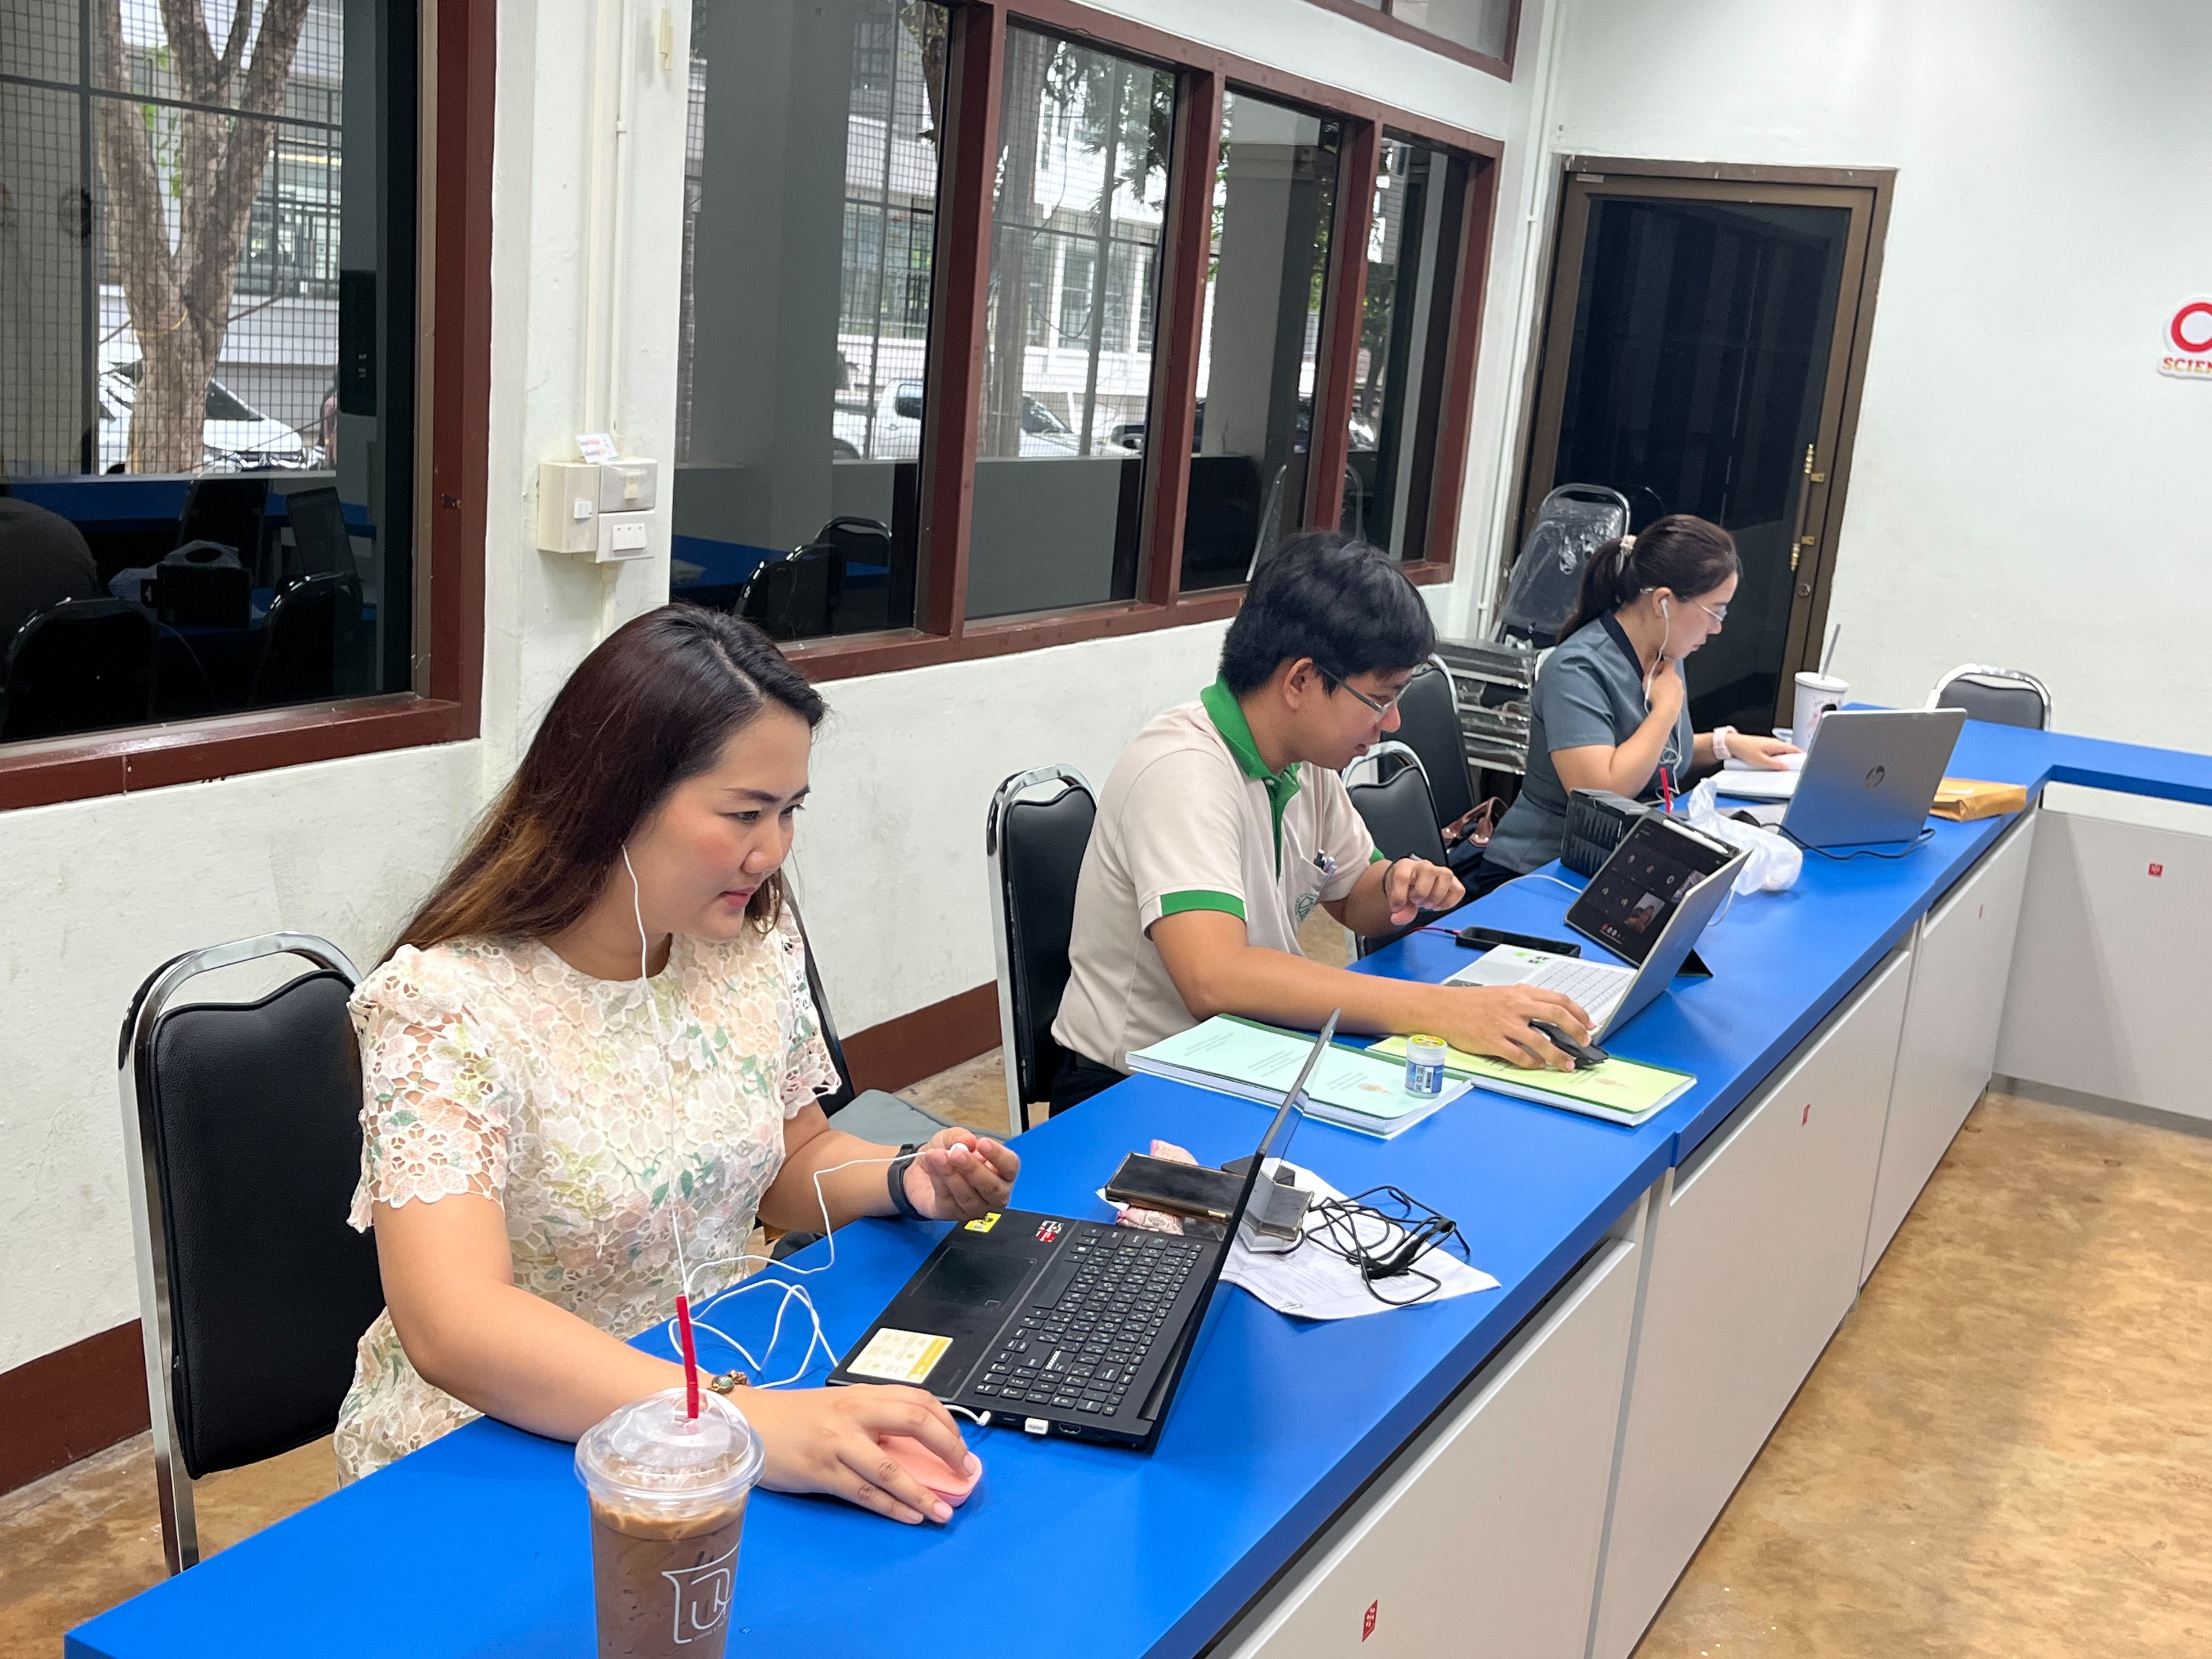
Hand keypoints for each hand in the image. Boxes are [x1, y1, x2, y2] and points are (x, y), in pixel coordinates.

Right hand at [739, 1384, 973, 1524]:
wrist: (751, 1423)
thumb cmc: (799, 1417)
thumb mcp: (842, 1406)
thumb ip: (876, 1417)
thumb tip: (922, 1446)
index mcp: (863, 1395)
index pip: (918, 1401)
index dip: (947, 1424)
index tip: (961, 1447)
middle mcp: (854, 1414)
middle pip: (913, 1424)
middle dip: (947, 1450)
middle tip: (965, 1473)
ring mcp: (837, 1444)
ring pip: (890, 1469)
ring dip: (922, 1493)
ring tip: (944, 1512)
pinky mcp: (821, 1472)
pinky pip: (864, 1493)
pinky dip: (892, 1507)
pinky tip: (912, 1516)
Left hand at [902, 1127, 1018, 1221]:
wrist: (923, 1169)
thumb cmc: (947, 1153)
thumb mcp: (952, 1137)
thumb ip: (960, 1136)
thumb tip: (968, 1141)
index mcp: (1001, 1171)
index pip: (1010, 1166)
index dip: (998, 1155)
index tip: (982, 1143)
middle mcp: (993, 1193)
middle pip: (992, 1187)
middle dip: (973, 1169)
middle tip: (956, 1153)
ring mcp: (975, 1207)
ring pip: (967, 1195)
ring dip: (951, 1173)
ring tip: (938, 1155)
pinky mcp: (953, 1213)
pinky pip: (947, 1198)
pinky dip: (938, 1179)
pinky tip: (933, 1165)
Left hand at [1384, 856, 1465, 924]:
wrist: (1410, 884)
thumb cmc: (1403, 888)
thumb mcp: (1395, 899)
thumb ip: (1398, 911)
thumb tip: (1398, 918)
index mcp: (1404, 866)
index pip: (1402, 877)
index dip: (1399, 896)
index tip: (1397, 908)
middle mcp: (1423, 865)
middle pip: (1429, 873)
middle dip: (1421, 894)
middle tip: (1416, 902)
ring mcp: (1439, 871)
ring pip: (1446, 877)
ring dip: (1437, 897)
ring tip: (1428, 903)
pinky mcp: (1452, 881)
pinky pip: (1458, 890)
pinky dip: (1449, 902)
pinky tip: (1438, 905)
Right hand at [1441, 985, 1593, 1071]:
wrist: (1441, 1008)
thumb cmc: (1469, 1003)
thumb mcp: (1502, 994)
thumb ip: (1526, 1003)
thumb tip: (1551, 1016)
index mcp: (1519, 992)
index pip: (1558, 999)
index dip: (1579, 1012)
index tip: (1590, 1024)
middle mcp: (1515, 1006)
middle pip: (1556, 1016)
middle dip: (1576, 1031)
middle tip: (1585, 1043)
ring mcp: (1504, 1024)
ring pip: (1541, 1040)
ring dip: (1558, 1055)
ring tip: (1568, 1064)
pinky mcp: (1492, 1041)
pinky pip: (1519, 1055)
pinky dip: (1532, 1062)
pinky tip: (1538, 1065)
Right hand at [1647, 655, 1685, 717]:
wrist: (1666, 711)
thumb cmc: (1656, 695)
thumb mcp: (1646, 682)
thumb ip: (1648, 674)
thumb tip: (1650, 672)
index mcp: (1670, 673)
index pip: (1669, 662)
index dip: (1662, 664)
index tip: (1656, 670)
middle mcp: (1678, 679)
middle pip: (1671, 674)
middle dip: (1664, 676)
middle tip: (1655, 682)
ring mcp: (1681, 689)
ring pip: (1674, 684)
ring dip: (1668, 685)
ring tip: (1659, 693)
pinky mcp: (1681, 698)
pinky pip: (1676, 693)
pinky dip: (1671, 694)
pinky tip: (1664, 700)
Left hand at [1729, 733, 1800, 769]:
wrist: (1733, 744)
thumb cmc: (1745, 749)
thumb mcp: (1761, 761)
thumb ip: (1775, 765)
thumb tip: (1785, 767)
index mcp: (1776, 744)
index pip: (1794, 749)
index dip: (1801, 756)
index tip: (1805, 763)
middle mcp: (1775, 743)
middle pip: (1789, 752)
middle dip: (1793, 760)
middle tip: (1794, 769)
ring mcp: (1770, 745)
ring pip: (1782, 753)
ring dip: (1784, 760)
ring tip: (1784, 769)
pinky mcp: (1765, 748)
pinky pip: (1775, 754)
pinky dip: (1777, 759)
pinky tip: (1774, 765)